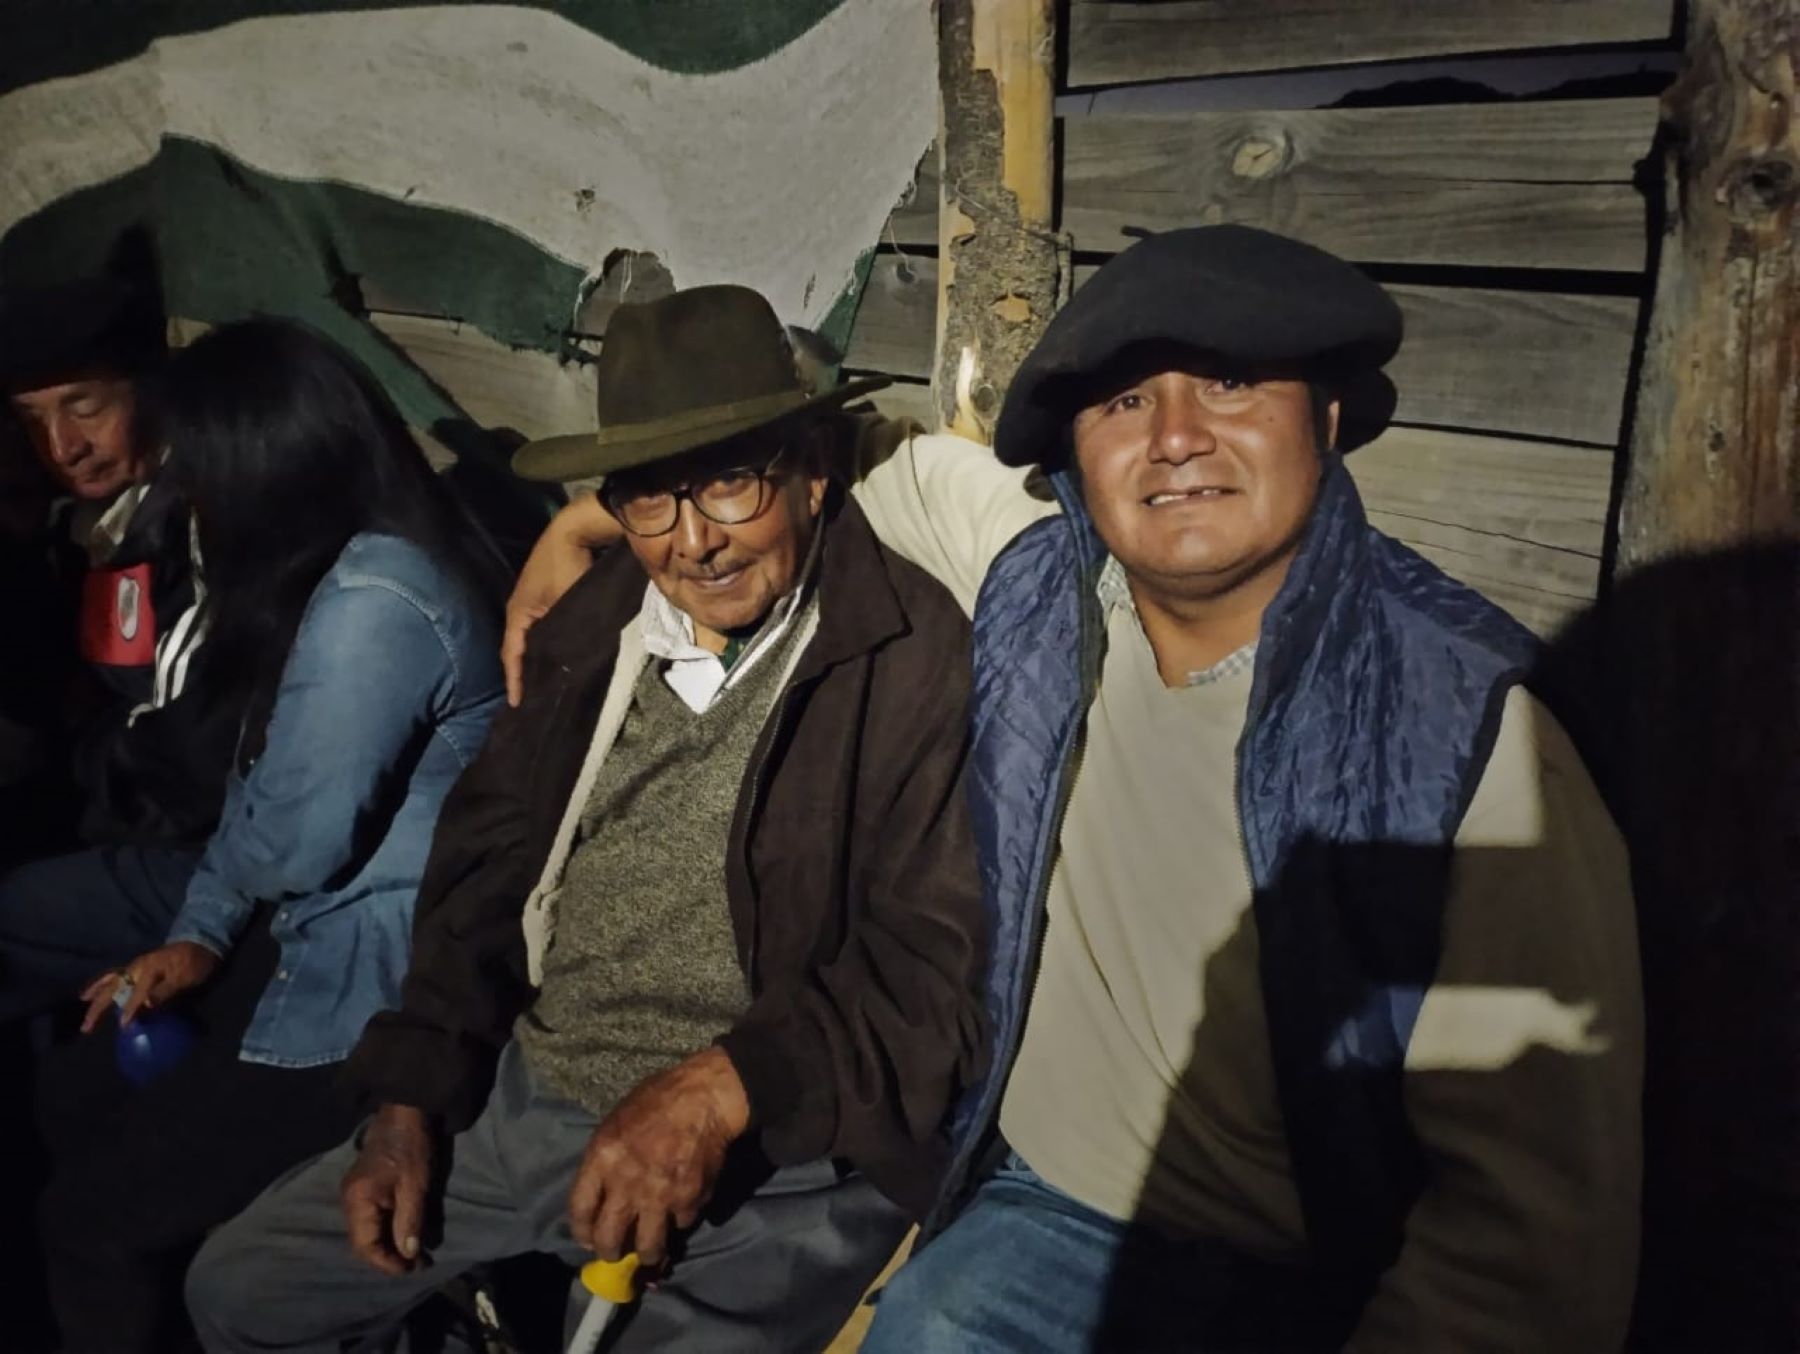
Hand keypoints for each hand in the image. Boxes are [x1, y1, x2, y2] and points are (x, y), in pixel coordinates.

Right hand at [80, 940, 219, 1031]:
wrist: (200, 944)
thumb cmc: (195, 962)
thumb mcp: (186, 977)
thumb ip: (165, 991)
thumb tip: (146, 1005)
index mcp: (149, 969)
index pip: (137, 993)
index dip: (130, 1009)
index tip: (123, 1026)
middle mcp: (136, 967)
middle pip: (113, 987)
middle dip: (99, 1007)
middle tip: (87, 1027)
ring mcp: (134, 967)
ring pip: (109, 981)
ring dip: (95, 995)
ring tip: (82, 1006)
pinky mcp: (135, 969)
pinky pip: (112, 977)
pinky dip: (100, 985)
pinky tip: (90, 995)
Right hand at [341, 1104, 436, 1274]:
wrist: (406, 1110)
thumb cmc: (412, 1145)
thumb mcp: (416, 1185)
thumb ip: (410, 1221)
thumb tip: (409, 1254)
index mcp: (357, 1199)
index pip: (365, 1245)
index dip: (387, 1262)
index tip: (412, 1269)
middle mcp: (349, 1199)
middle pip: (363, 1241)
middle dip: (388, 1257)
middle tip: (416, 1264)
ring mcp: (354, 1192)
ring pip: (366, 1231)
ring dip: (388, 1245)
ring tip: (413, 1254)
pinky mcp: (363, 1187)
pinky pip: (370, 1218)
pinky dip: (386, 1230)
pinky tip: (404, 1234)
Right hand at [503, 494, 616, 705]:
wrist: (576, 529)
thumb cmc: (569, 565)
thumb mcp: (566, 603)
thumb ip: (564, 633)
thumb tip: (566, 663)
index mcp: (518, 613)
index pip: (512, 654)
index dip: (515, 680)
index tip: (517, 703)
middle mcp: (520, 609)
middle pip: (519, 648)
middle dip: (523, 673)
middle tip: (531, 699)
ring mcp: (531, 601)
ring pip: (530, 638)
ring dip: (535, 659)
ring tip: (541, 683)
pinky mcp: (544, 596)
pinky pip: (539, 627)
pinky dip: (544, 643)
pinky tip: (554, 655)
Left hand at [567, 1047, 750, 1267]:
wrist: (705, 1096)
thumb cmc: (657, 1100)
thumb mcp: (616, 1123)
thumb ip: (606, 1161)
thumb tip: (603, 1194)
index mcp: (602, 1158)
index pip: (579, 1211)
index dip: (581, 1232)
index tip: (587, 1239)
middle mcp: (626, 1184)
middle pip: (608, 1238)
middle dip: (610, 1252)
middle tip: (615, 1252)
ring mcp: (659, 1196)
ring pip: (647, 1247)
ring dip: (647, 1254)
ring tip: (649, 1252)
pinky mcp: (689, 1201)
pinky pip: (681, 1225)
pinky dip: (680, 1221)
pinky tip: (680, 1211)